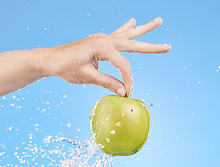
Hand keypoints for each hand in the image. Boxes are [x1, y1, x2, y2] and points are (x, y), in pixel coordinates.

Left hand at [41, 17, 170, 96]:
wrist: (51, 59)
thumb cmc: (66, 67)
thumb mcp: (87, 77)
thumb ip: (107, 83)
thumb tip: (124, 92)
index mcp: (102, 46)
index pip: (123, 65)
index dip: (128, 80)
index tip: (128, 92)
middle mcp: (105, 39)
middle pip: (133, 44)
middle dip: (151, 47)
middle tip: (168, 47)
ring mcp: (103, 38)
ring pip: (128, 34)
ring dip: (143, 29)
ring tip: (158, 20)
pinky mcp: (100, 41)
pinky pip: (117, 34)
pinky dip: (126, 28)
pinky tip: (132, 21)